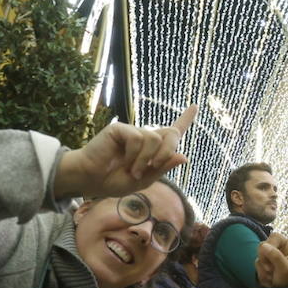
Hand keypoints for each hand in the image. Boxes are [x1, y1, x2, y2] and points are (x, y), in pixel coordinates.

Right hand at [52, 103, 197, 199]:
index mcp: (153, 148)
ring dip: (146, 159)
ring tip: (132, 170)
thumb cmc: (115, 180)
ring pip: (155, 139)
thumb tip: (184, 156)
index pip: (172, 132)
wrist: (91, 180)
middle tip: (155, 166)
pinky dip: (134, 154)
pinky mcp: (120, 129)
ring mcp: (132, 131)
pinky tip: (123, 161)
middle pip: (171, 133)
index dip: (185, 120)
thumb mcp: (144, 180)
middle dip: (168, 151)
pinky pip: (137, 138)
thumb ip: (163, 168)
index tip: (195, 106)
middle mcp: (144, 136)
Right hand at [256, 202, 287, 287]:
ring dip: (265, 264)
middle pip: (271, 240)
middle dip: (269, 254)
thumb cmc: (287, 280)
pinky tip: (268, 276)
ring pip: (261, 249)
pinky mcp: (263, 257)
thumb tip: (264, 247)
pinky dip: (261, 270)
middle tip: (273, 269)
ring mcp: (272, 250)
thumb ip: (276, 258)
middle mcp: (283, 245)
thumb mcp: (285, 270)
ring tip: (272, 274)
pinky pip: (256, 259)